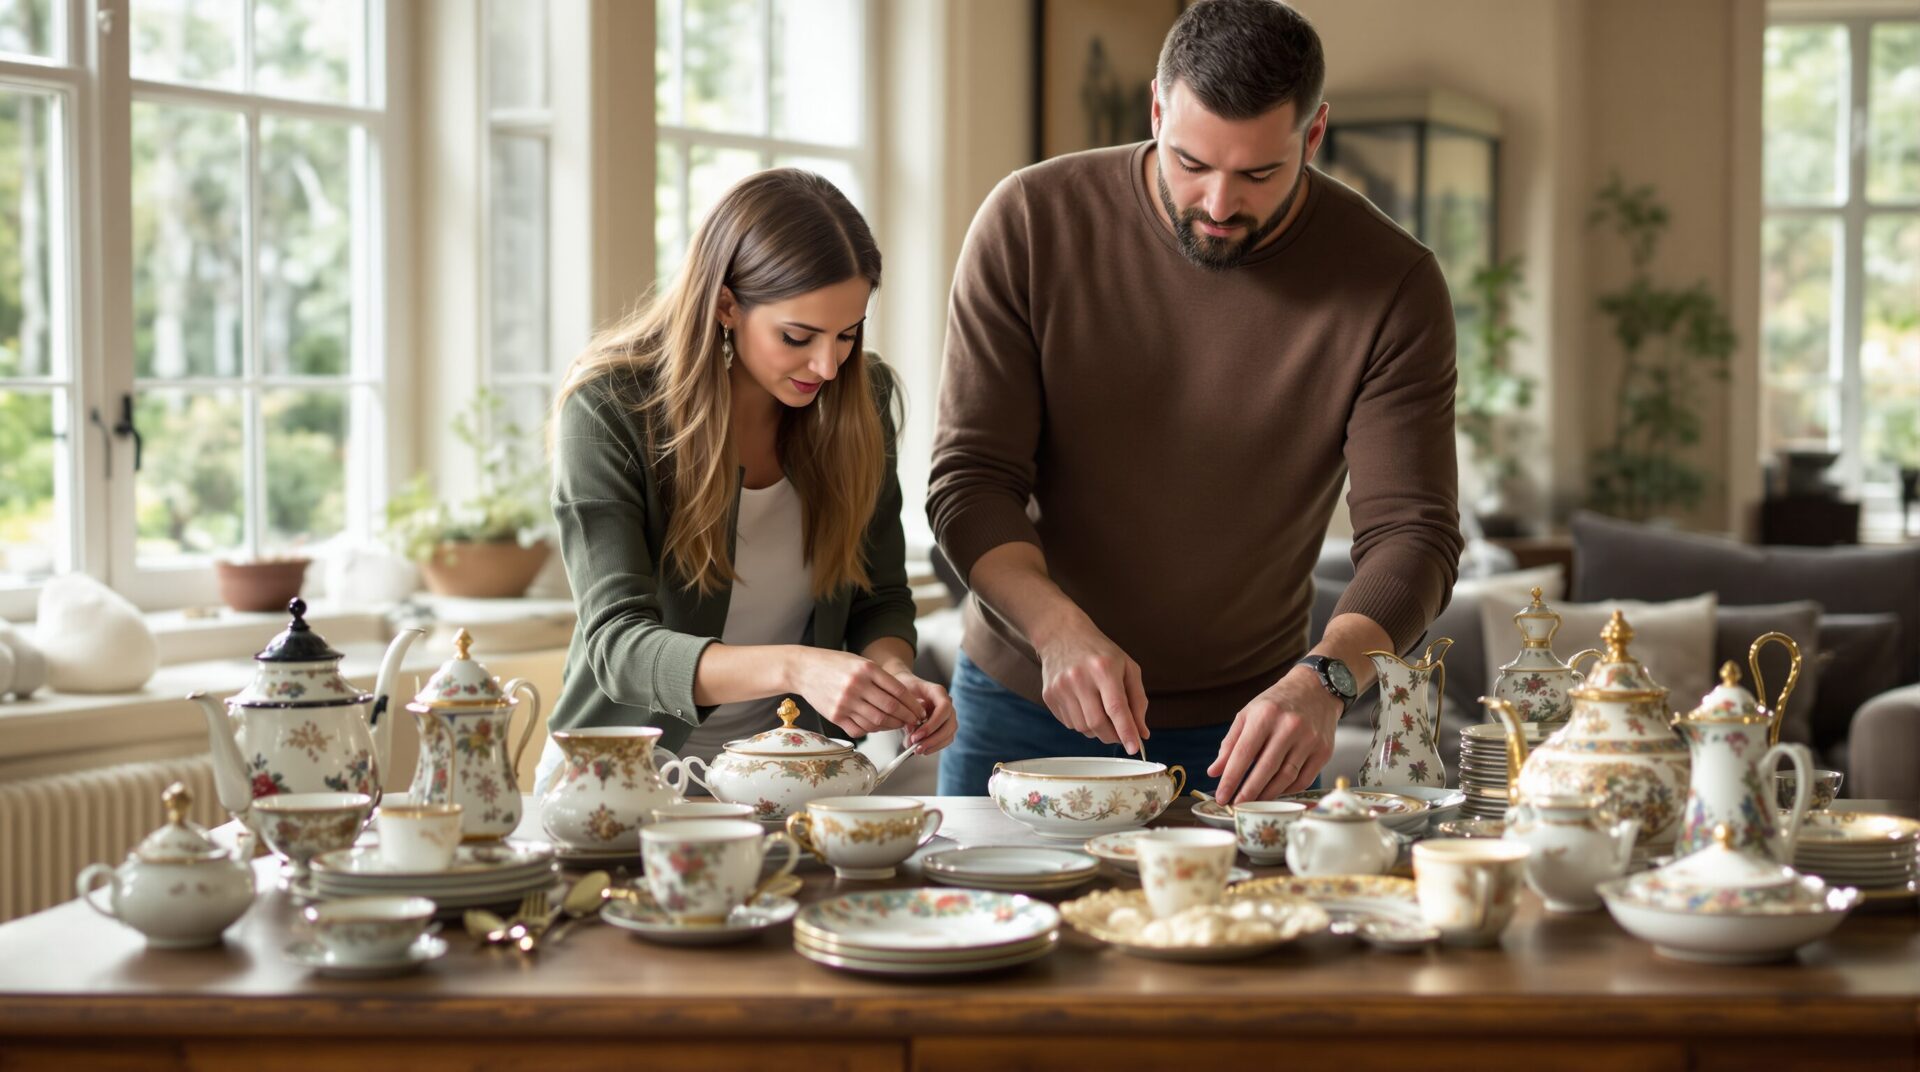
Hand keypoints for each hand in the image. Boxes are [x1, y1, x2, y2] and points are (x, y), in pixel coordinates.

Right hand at [785, 649, 922, 737]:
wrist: (804, 669)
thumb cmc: (835, 664)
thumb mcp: (861, 662)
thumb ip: (881, 679)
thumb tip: (905, 699)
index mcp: (866, 670)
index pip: (898, 691)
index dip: (913, 704)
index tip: (920, 710)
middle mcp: (856, 686)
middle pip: (890, 708)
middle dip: (906, 717)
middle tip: (914, 721)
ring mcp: (845, 703)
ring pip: (877, 722)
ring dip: (891, 726)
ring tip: (898, 724)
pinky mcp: (835, 716)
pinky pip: (860, 729)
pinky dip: (873, 730)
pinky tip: (878, 725)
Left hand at [883, 665, 957, 754]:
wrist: (902, 689)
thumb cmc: (902, 689)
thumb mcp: (902, 695)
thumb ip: (908, 711)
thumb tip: (912, 730)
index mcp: (938, 692)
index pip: (944, 708)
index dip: (933, 723)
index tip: (918, 734)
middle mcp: (946, 704)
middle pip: (950, 724)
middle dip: (933, 738)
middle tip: (916, 746)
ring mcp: (947, 715)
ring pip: (949, 734)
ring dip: (934, 745)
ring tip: (917, 750)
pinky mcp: (944, 726)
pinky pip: (945, 739)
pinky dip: (935, 746)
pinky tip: (923, 750)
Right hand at [1033, 615, 1147, 753]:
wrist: (1061, 634)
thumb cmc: (1100, 652)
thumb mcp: (1127, 668)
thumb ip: (1138, 701)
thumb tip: (1142, 733)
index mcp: (1103, 668)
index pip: (1116, 708)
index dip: (1126, 731)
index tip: (1134, 748)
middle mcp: (1079, 678)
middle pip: (1098, 723)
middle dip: (1112, 735)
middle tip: (1120, 734)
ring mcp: (1060, 687)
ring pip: (1082, 727)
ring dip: (1097, 730)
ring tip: (1101, 713)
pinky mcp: (1048, 695)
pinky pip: (1069, 723)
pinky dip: (1082, 723)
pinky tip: (1085, 706)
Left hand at [1208, 666, 1340, 803]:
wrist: (1316, 689)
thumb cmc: (1276, 704)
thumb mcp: (1248, 714)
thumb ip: (1230, 743)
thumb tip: (1214, 772)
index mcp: (1265, 716)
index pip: (1243, 754)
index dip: (1230, 779)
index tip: (1221, 797)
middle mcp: (1289, 727)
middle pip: (1265, 769)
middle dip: (1248, 793)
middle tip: (1237, 806)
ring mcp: (1309, 740)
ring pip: (1285, 778)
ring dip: (1268, 795)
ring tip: (1254, 803)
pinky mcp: (1324, 751)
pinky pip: (1304, 780)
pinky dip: (1288, 790)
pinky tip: (1276, 793)